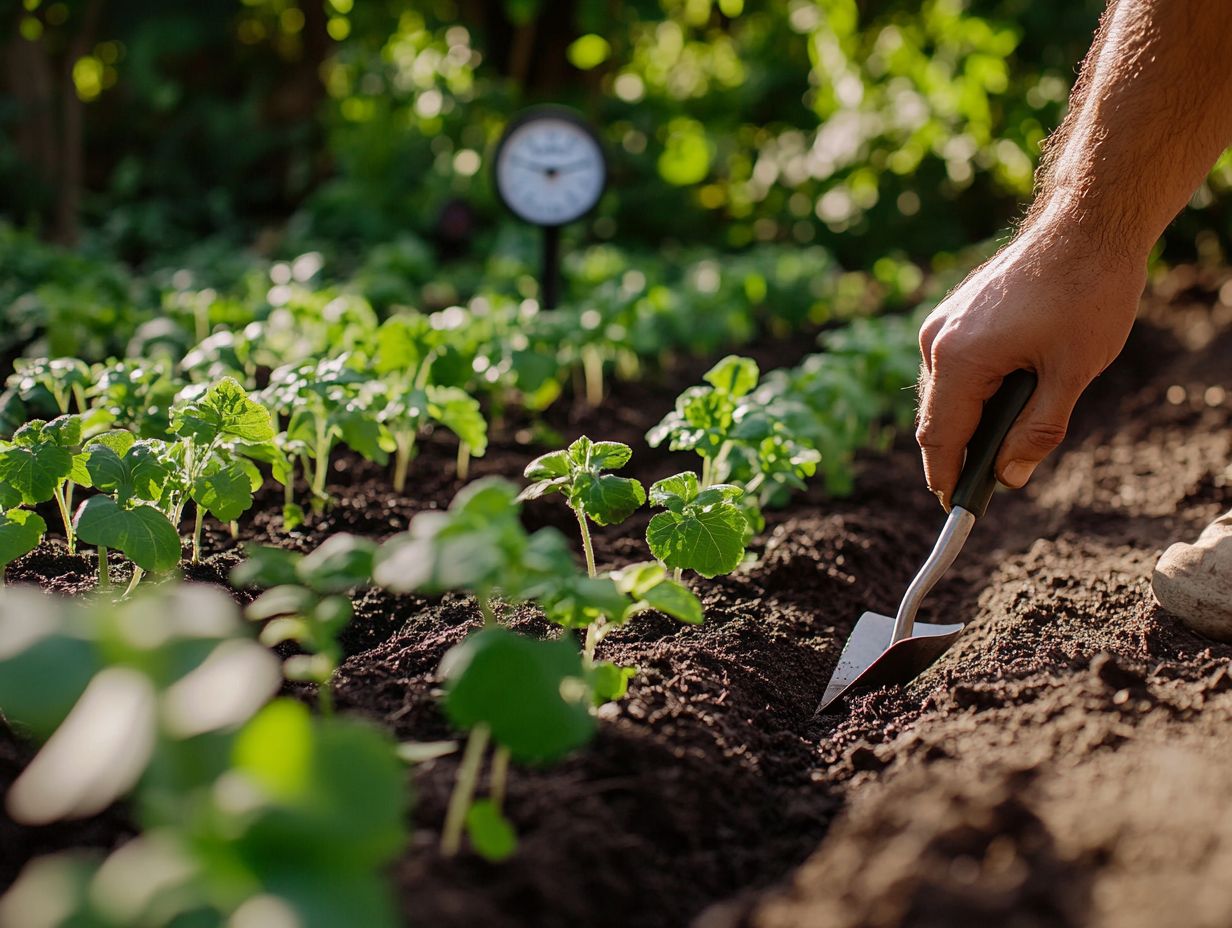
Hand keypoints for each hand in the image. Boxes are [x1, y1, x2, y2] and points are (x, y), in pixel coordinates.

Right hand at [915, 217, 1145, 508]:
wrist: (1087, 224)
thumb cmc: (1086, 293)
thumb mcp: (1072, 374)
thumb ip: (1038, 432)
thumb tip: (1010, 477)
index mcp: (959, 359)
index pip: (941, 438)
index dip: (947, 480)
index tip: (956, 512)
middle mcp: (937, 341)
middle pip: (937, 419)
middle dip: (960, 454)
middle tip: (991, 484)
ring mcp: (942, 324)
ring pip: (945, 394)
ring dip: (971, 421)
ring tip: (1010, 438)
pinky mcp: (954, 314)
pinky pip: (952, 368)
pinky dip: (973, 392)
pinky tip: (1009, 396)